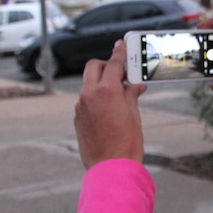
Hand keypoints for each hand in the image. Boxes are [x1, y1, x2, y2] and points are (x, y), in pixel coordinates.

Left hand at [74, 40, 146, 169]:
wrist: (111, 168)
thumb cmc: (126, 144)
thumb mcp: (134, 116)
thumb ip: (131, 96)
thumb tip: (135, 87)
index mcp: (107, 91)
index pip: (114, 64)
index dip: (120, 53)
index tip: (122, 45)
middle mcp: (89, 95)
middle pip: (94, 67)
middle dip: (106, 65)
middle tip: (120, 72)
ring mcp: (81, 106)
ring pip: (89, 84)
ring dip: (101, 82)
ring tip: (118, 94)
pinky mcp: (78, 118)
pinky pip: (86, 99)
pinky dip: (96, 97)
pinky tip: (109, 109)